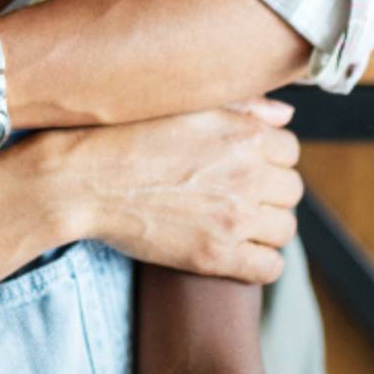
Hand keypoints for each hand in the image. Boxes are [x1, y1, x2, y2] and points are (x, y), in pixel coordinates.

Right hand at [27, 100, 301, 283]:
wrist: (82, 179)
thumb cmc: (126, 136)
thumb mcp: (186, 107)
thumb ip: (244, 107)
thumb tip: (287, 117)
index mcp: (245, 134)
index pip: (291, 151)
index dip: (269, 159)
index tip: (246, 166)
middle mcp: (248, 174)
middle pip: (292, 191)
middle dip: (270, 193)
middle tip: (238, 197)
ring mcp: (234, 217)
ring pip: (285, 229)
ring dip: (265, 228)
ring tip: (234, 224)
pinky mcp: (216, 255)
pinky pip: (269, 267)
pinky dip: (259, 262)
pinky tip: (235, 253)